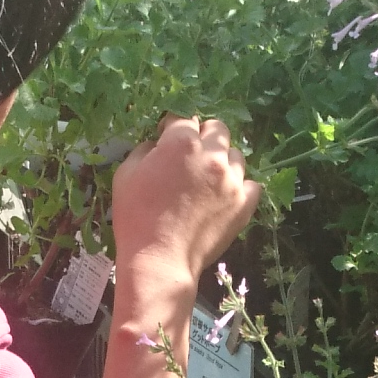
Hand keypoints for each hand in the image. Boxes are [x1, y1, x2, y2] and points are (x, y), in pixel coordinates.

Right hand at [109, 115, 258, 294]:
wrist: (159, 260)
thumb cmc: (136, 216)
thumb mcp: (126, 174)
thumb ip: (144, 149)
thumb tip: (157, 144)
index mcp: (181, 142)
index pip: (184, 117)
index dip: (173, 126)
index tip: (166, 137)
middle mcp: (212, 155)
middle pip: (218, 129)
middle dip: (203, 136)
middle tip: (190, 155)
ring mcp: (232, 179)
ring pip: (236, 155)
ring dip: (222, 161)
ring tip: (208, 179)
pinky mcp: (244, 203)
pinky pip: (251, 184)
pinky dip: (240, 186)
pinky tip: (225, 195)